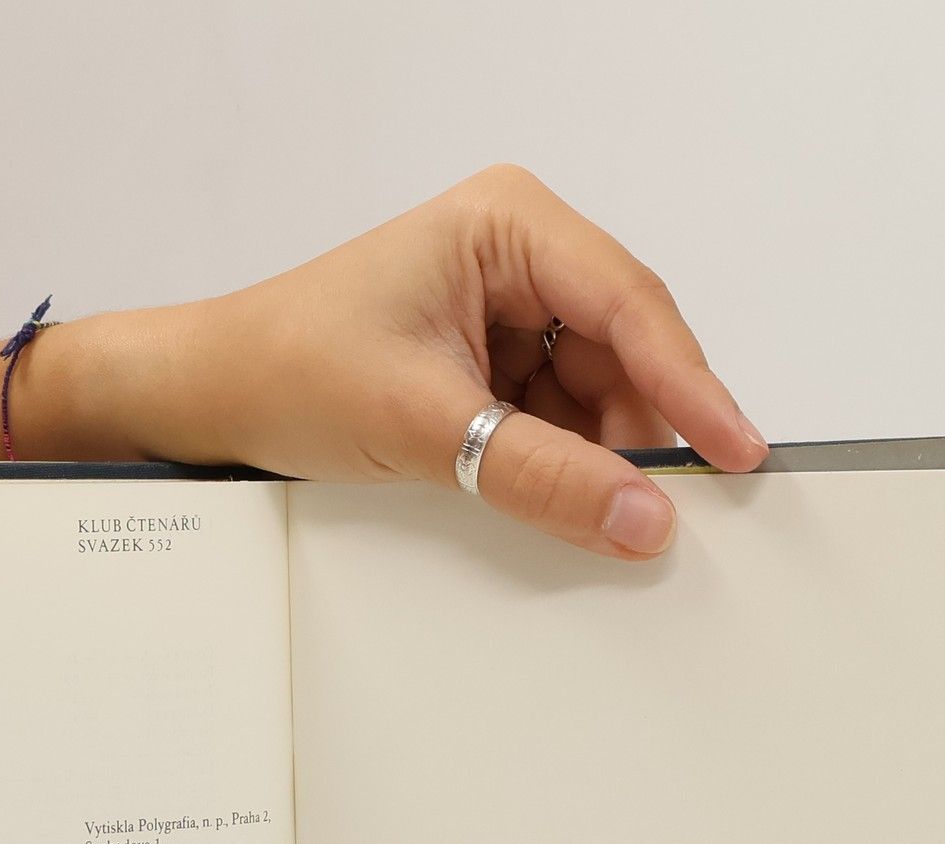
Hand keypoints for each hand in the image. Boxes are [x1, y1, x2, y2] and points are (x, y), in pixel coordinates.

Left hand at [102, 164, 769, 554]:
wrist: (208, 401)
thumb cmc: (288, 370)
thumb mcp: (426, 428)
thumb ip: (541, 475)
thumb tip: (640, 518)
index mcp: (508, 225)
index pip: (630, 305)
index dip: (692, 386)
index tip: (736, 453)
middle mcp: (517, 256)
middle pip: (624, 351)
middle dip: (637, 433)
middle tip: (664, 512)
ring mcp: (504, 312)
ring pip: (595, 394)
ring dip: (596, 457)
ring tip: (590, 513)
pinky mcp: (487, 367)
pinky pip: (557, 420)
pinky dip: (561, 465)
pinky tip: (555, 501)